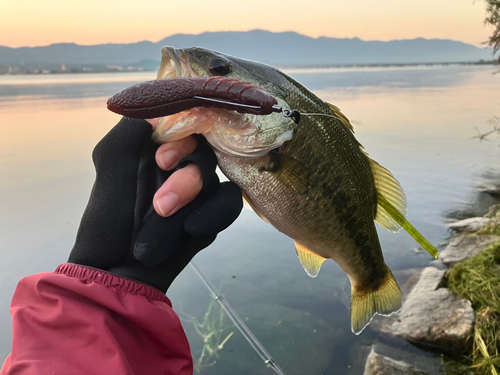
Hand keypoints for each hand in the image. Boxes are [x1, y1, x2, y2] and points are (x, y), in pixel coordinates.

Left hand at [68, 117, 242, 292]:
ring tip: (162, 218)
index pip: (188, 118)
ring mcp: (199, 187)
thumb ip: (135, 127)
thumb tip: (167, 98)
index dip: (184, 134)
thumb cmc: (109, 217)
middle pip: (207, 150)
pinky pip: (230, 202)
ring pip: (216, 178)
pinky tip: (192, 229)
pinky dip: (213, 215)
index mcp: (157, 143)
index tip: (162, 160)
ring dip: (190, 200)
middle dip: (186, 178)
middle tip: (161, 202)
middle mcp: (181, 160)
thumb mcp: (112, 163)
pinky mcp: (213, 211)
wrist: (120, 271)